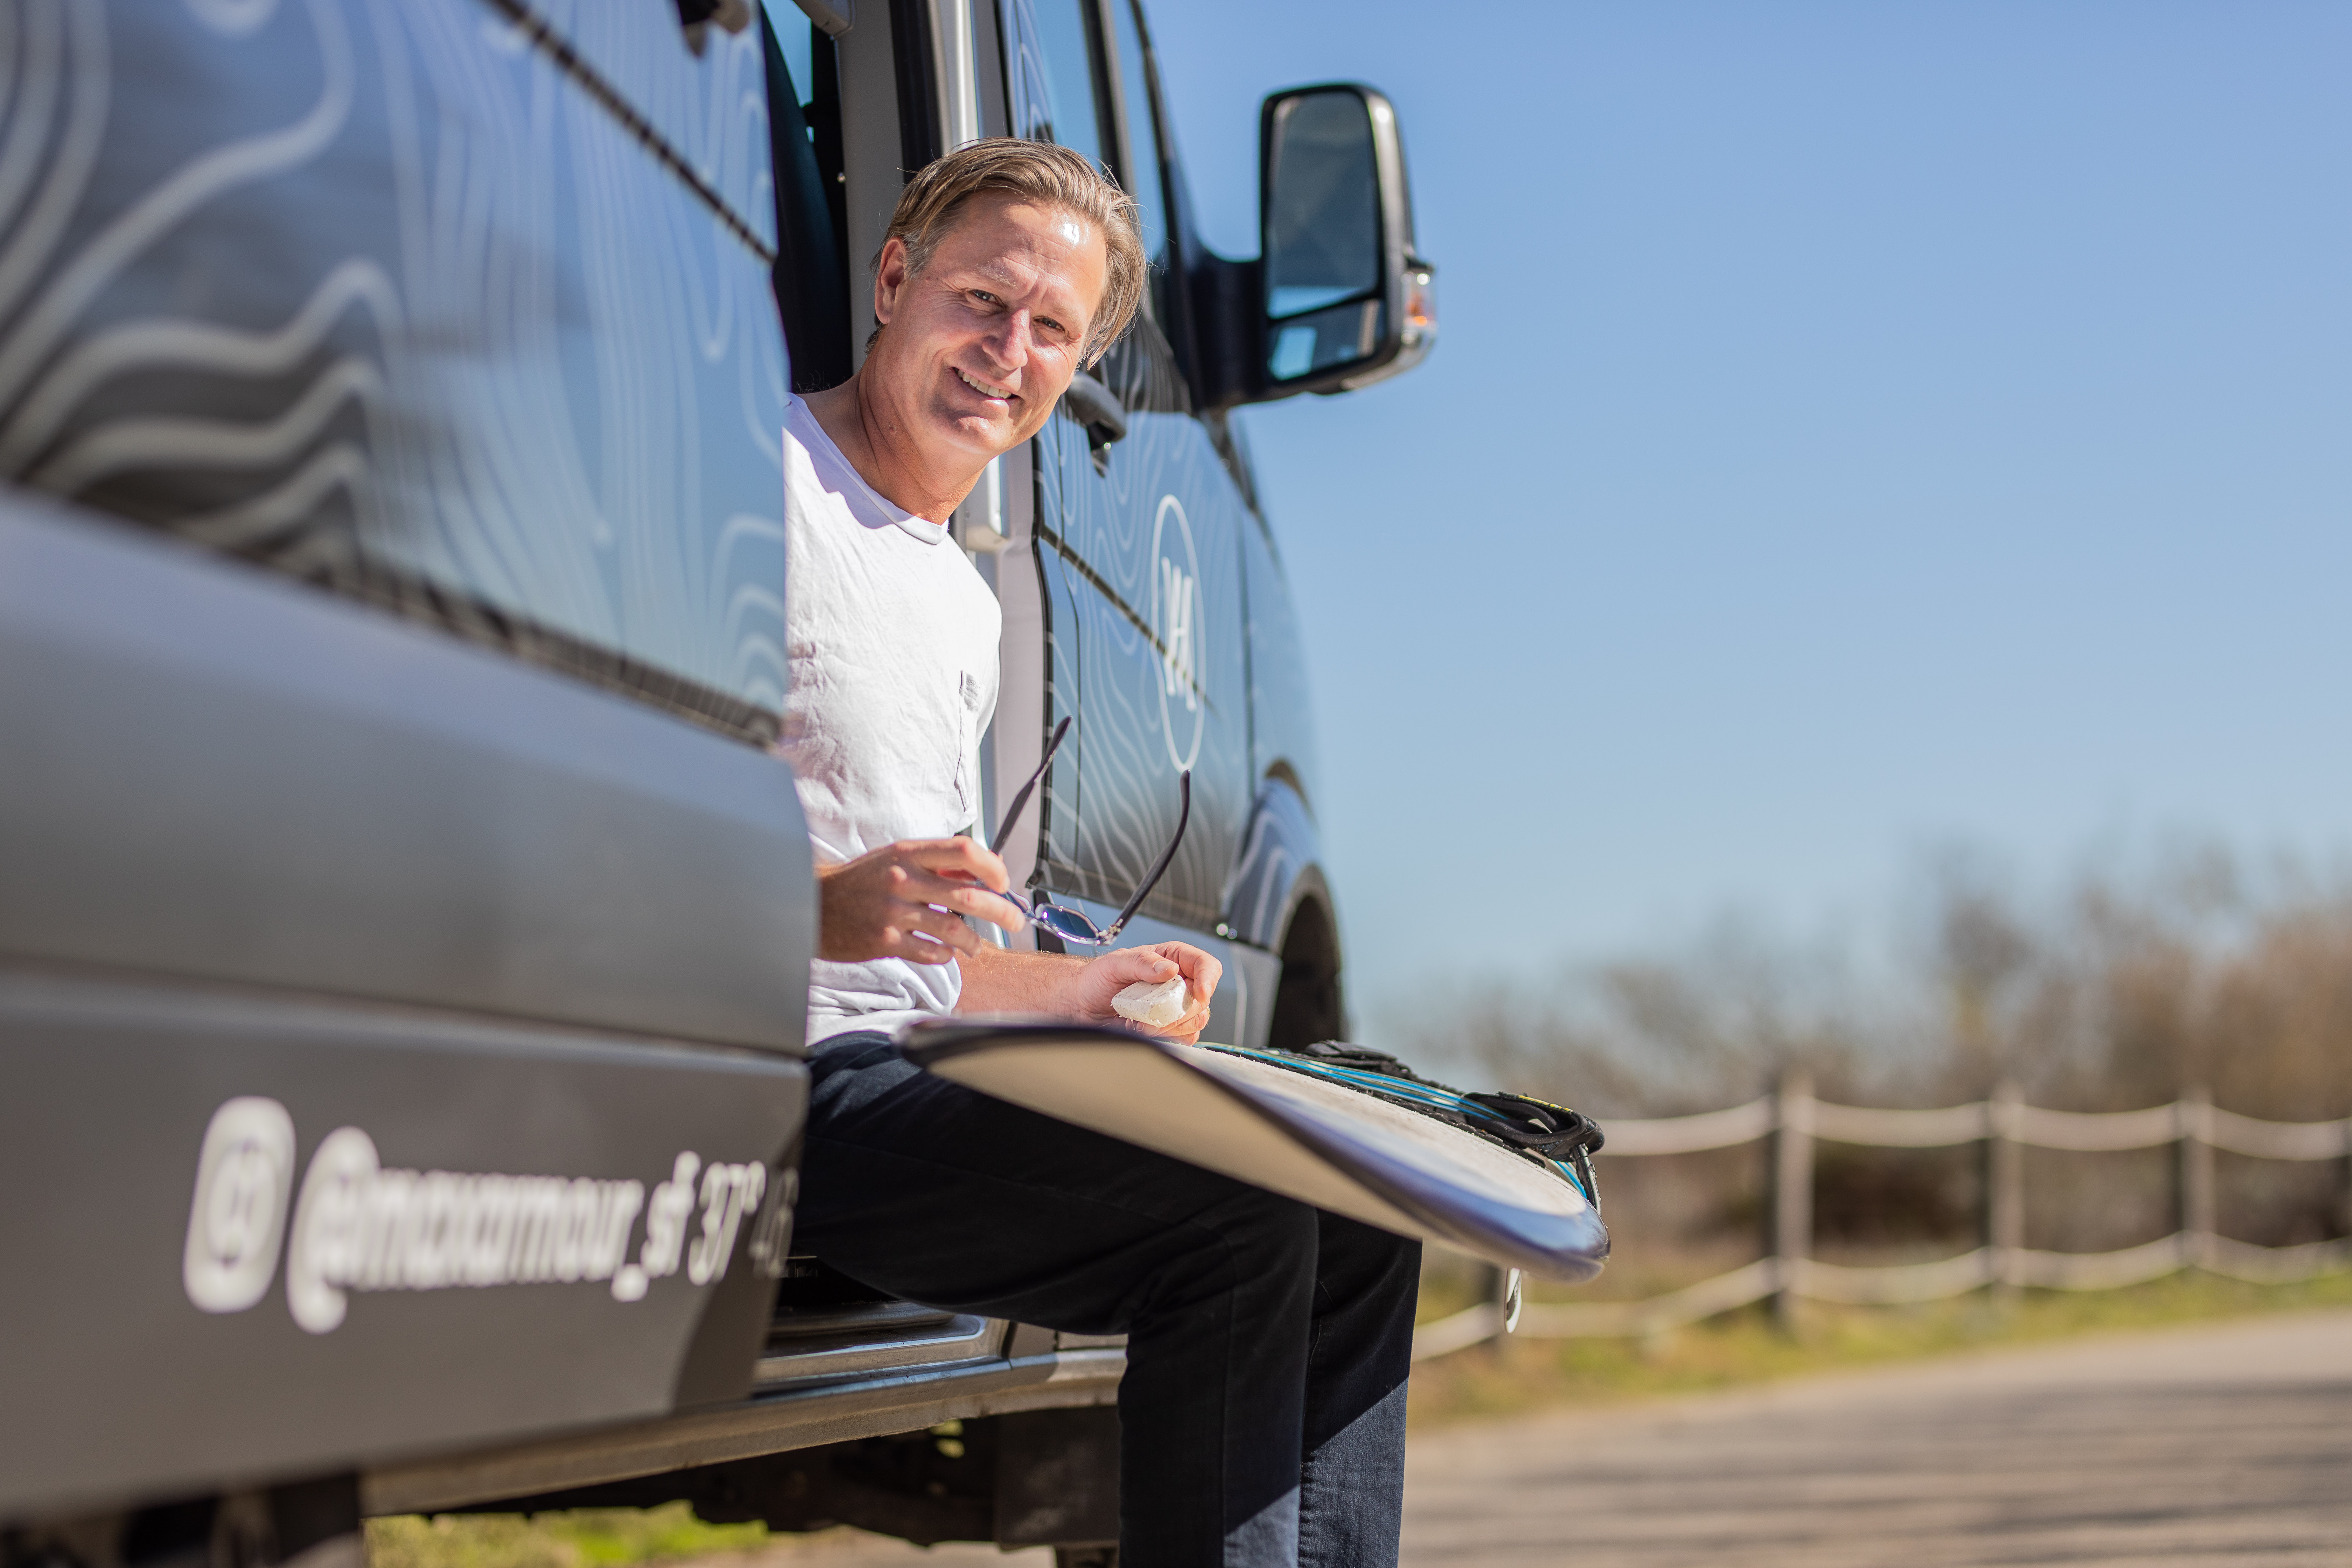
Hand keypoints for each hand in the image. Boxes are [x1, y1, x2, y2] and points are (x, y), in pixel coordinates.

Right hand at [817, 838, 1024, 963]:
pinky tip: (945, 952)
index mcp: (908, 853)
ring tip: (977, 946)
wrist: (811, 903)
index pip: (964, 851)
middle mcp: (902, 879)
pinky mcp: (883, 942)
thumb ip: (937, 864)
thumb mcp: (896, 858)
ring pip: (953, 929)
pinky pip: (929, 952)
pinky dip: (944, 955)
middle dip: (1001, 911)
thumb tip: (983, 871)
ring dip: (974, 941)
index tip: (1003, 883)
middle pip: (968, 895)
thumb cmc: (861, 880)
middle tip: (1015, 921)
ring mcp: (892, 912)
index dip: (992, 867)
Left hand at [1065, 942, 1221, 1043]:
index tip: (1197, 993)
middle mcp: (1178, 982)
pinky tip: (1144, 1030)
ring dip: (1170, 1026)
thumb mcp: (1116, 963)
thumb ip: (1142, 962)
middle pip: (1202, 999)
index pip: (1206, 965)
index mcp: (1171, 958)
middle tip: (1151, 1012)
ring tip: (1141, 1021)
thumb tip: (1169, 968)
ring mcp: (1175, 1006)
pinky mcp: (1170, 1027)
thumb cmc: (1097, 979)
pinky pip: (1185, 1037)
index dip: (1207, 979)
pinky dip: (1167, 1037)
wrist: (1082, 1005)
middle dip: (1179, 1010)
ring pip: (1196, 1020)